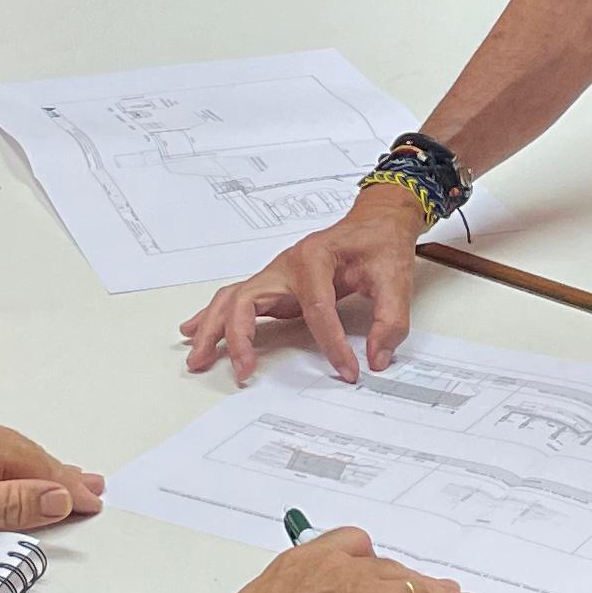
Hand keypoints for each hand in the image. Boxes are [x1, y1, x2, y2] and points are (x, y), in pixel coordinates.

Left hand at [0, 405, 104, 540]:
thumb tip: (58, 495)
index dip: (67, 488)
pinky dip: (7, 462)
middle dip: (59, 475)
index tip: (93, 502)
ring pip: (6, 450)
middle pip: (26, 454)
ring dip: (35, 469)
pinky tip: (14, 470)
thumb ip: (10, 504)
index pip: (39, 466)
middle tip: (93, 488)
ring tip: (64, 482)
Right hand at [178, 181, 428, 384]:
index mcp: (314, 258)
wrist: (375, 222)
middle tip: (241, 371)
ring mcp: (276, 275)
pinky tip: (196, 332)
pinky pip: (238, 302)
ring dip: (213, 329)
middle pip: (247, 300)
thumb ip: (390, 320)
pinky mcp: (274, 286)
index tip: (347, 369)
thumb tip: (377, 357)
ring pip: (232, 301)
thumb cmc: (380, 243)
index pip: (315, 309)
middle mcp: (286, 264)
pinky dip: (216, 318)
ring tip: (199, 358)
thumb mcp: (395, 278)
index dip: (330, 343)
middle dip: (239, 337)